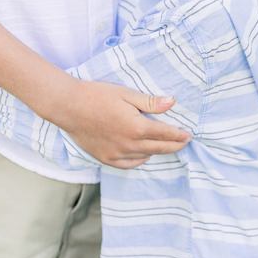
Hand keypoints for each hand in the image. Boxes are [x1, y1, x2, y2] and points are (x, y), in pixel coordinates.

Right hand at [54, 79, 188, 168]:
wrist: (68, 106)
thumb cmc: (96, 95)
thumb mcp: (126, 94)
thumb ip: (150, 102)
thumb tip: (172, 102)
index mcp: (137, 127)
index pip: (166, 134)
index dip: (179, 135)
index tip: (188, 135)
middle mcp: (129, 144)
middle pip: (159, 148)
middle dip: (174, 145)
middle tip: (183, 142)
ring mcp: (117, 154)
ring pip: (145, 157)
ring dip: (158, 152)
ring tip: (165, 146)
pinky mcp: (106, 158)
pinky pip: (129, 164)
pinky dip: (139, 160)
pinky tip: (143, 154)